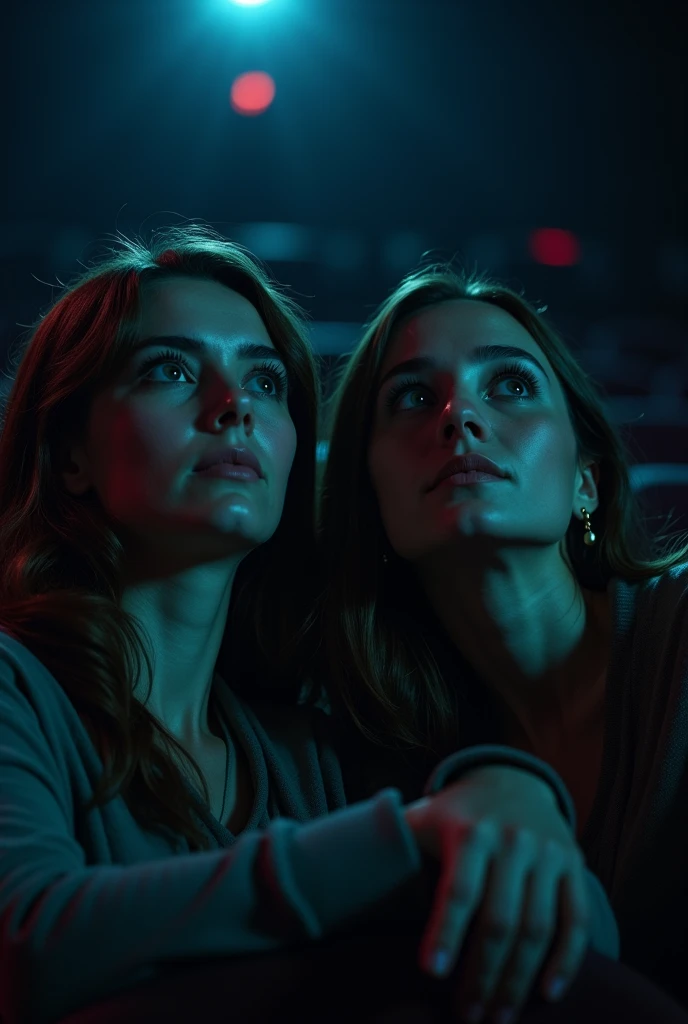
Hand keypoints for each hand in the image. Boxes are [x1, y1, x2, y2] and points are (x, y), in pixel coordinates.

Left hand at [403, 765, 590, 1022]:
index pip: (458, 889)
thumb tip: (334, 864)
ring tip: (498, 1017)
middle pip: (500, 920)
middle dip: (483, 975)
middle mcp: (513, 841)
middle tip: (467, 1017)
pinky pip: (575, 920)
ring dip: (519, 980)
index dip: (446, 932)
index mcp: (470, 831)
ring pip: (538, 927)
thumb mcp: (423, 815)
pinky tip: (548, 994)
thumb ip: (392, 838)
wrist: (513, 779)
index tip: (433, 972)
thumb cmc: (456, 813)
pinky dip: (566, 961)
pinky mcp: (573, 865)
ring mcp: (547, 854)